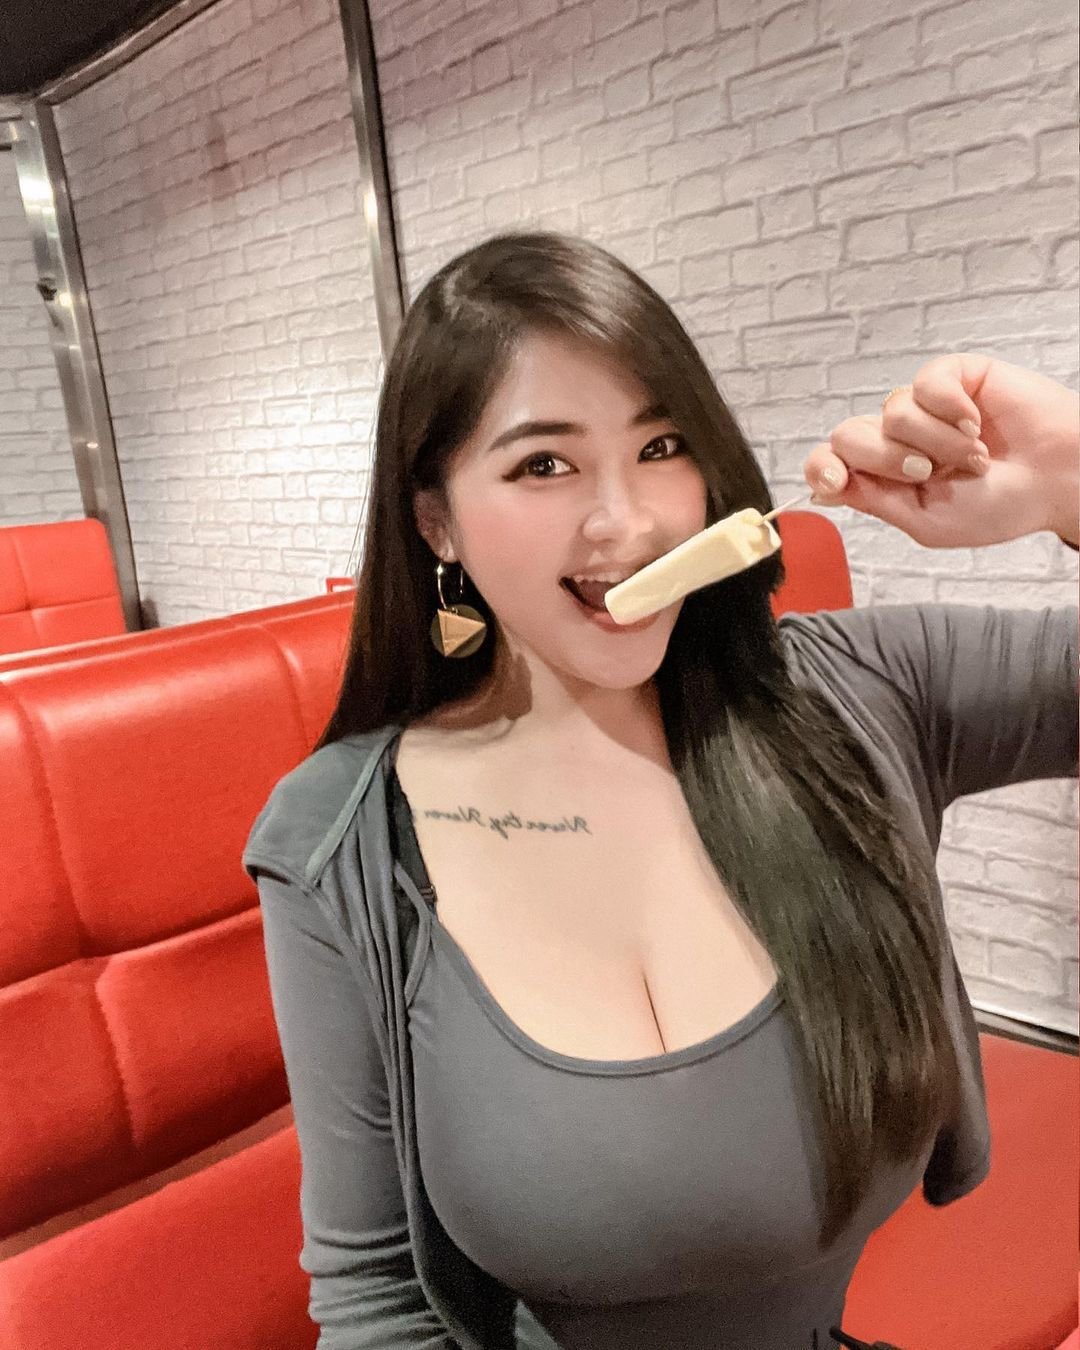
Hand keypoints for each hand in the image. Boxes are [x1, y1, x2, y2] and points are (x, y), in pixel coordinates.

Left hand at [803, 355, 1079, 547]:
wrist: (1059, 480)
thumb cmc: (1002, 505)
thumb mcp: (929, 521)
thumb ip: (876, 501)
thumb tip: (825, 489)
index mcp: (884, 477)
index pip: (829, 464)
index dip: (822, 469)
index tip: (836, 481)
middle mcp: (896, 440)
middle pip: (850, 434)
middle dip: (888, 460)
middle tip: (931, 473)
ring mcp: (922, 407)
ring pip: (891, 411)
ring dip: (936, 441)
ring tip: (973, 455)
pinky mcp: (951, 377)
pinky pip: (926, 383)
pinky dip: (952, 409)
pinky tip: (976, 424)